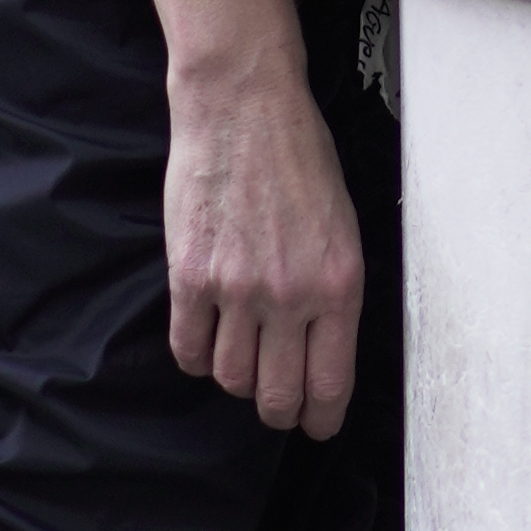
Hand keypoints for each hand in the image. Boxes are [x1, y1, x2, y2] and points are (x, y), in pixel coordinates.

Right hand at [162, 55, 365, 437]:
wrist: (243, 105)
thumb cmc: (297, 153)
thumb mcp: (342, 225)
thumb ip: (333, 290)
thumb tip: (324, 346)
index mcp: (339, 283)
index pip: (330, 383)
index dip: (321, 417)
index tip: (316, 425)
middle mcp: (290, 294)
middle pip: (276, 395)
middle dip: (279, 410)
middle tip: (277, 405)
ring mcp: (236, 288)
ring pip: (231, 378)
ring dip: (236, 378)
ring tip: (242, 358)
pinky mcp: (189, 276)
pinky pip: (188, 349)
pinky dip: (196, 356)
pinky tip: (206, 340)